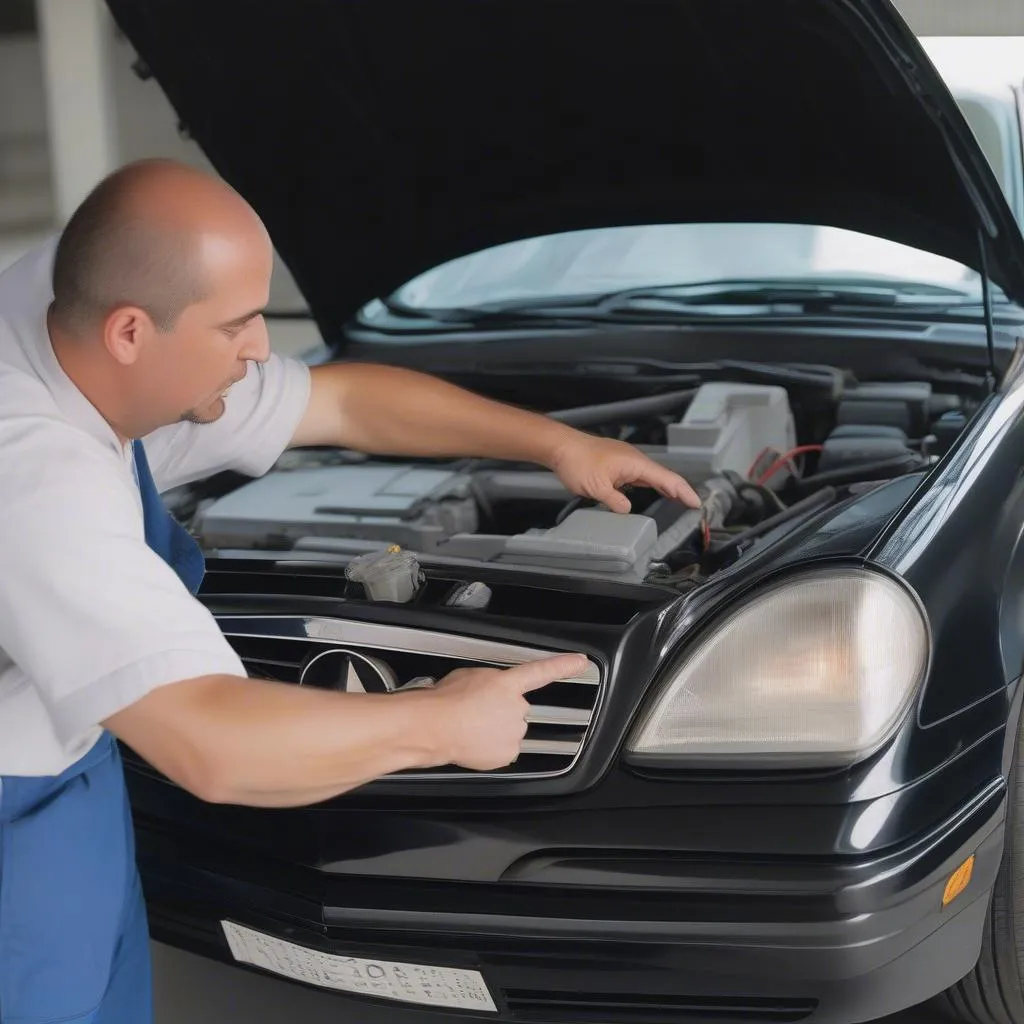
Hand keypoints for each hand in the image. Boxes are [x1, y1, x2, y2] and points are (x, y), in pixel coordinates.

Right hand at [428, 653, 587, 770]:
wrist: (436, 727)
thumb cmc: (446, 700)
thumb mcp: (469, 675)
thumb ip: (490, 680)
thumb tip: (491, 687)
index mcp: (508, 684)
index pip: (542, 672)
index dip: (564, 666)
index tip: (580, 662)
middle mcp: (517, 707)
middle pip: (518, 708)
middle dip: (503, 710)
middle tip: (478, 711)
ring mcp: (514, 732)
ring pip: (511, 730)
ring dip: (497, 728)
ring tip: (472, 726)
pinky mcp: (508, 753)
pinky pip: (504, 749)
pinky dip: (492, 747)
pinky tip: (474, 740)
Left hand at [549, 433, 699, 512]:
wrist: (561, 446)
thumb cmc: (578, 462)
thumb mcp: (597, 488)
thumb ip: (615, 501)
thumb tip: (628, 510)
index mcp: (635, 463)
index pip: (667, 478)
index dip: (683, 491)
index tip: (696, 503)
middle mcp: (635, 460)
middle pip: (663, 476)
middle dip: (680, 490)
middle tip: (693, 505)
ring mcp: (627, 461)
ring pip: (652, 476)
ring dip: (666, 488)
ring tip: (680, 501)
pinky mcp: (618, 464)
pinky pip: (640, 475)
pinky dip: (652, 484)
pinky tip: (654, 491)